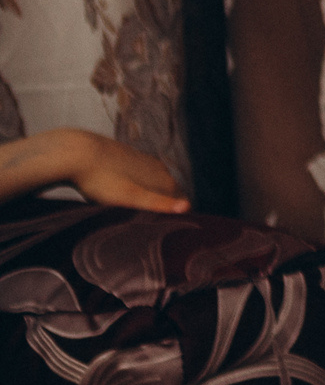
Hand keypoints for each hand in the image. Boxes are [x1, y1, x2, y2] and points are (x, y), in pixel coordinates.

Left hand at [0, 130, 187, 213]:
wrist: (76, 152)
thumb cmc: (101, 180)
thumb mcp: (130, 198)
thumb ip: (160, 204)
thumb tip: (188, 207)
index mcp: (165, 180)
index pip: (182, 205)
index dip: (172, 218)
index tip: (158, 231)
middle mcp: (161, 170)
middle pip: (169, 196)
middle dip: (162, 210)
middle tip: (143, 226)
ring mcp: (146, 162)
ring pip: (154, 186)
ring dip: (149, 198)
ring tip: (131, 212)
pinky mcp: (130, 157)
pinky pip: (140, 178)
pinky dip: (136, 187)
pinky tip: (120, 194)